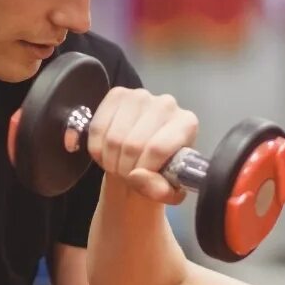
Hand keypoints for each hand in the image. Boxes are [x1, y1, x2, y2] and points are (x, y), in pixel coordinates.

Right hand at [85, 87, 197, 203]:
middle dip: (125, 168)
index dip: (143, 171)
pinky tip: (105, 154)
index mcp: (187, 124)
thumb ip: (159, 190)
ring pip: (115, 137)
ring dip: (110, 160)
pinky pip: (98, 127)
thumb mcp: (166, 190)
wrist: (142, 160)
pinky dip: (97, 148)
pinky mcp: (117, 94)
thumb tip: (136, 177)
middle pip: (134, 143)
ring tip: (117, 166)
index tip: (139, 181)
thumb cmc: (160, 174)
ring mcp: (141, 96)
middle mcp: (167, 104)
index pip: (157, 149)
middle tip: (126, 176)